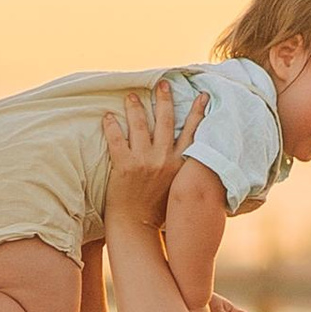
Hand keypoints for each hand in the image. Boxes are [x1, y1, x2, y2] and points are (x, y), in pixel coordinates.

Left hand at [101, 83, 203, 237]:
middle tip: (162, 84)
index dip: (198, 112)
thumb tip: (192, 159)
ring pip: (140, 125)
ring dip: (135, 107)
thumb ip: (184, 172)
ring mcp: (144, 161)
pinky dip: (111, 126)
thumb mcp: (179, 190)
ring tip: (131, 96)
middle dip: (164, 99)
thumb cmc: (158, 213)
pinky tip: (108, 116)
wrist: (136, 227)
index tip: (202, 95)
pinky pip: (117, 139)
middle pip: (166, 121)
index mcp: (181, 164)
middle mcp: (165, 159)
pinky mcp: (124, 166)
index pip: (192, 132)